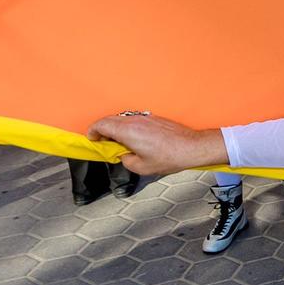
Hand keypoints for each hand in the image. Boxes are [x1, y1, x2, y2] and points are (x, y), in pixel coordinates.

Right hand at [86, 112, 225, 175]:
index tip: (92, 139)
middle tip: (102, 143)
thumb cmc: (170, 157)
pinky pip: (133, 119)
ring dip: (114, 128)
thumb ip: (125, 160)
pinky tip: (131, 139)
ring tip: (117, 143)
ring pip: (121, 118)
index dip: (93, 131)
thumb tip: (122, 155)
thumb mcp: (141, 167)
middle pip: (109, 119)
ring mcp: (144, 117)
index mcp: (128, 131)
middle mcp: (134, 120)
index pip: (101, 124)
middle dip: (101, 130)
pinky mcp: (153, 118)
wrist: (191, 147)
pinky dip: (126, 127)